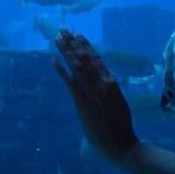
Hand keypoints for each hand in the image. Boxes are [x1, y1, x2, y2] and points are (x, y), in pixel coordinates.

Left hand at [53, 28, 138, 162]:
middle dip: (73, 43)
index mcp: (111, 82)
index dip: (86, 46)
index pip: (97, 59)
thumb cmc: (121, 126)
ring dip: (66, 51)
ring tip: (57, 38)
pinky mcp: (81, 101)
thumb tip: (108, 80)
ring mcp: (91, 91)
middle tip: (64, 29)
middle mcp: (101, 83)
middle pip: (85, 58)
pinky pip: (69, 82)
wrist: (121, 144)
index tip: (79, 35)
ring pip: (76, 66)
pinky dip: (61, 70)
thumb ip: (111, 90)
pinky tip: (53, 60)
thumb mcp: (119, 102)